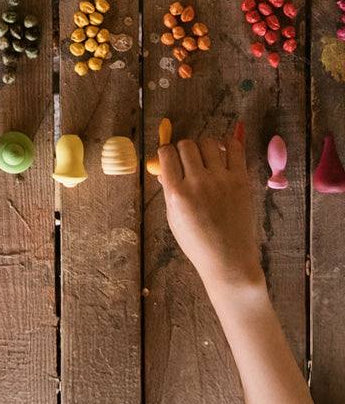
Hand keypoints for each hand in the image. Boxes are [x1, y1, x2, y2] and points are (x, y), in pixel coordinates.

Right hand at [158, 135, 263, 295]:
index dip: (166, 152)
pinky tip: (222, 150)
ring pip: (207, 143)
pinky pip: (234, 148)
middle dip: (183, 149)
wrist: (229, 261)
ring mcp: (220, 181)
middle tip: (187, 160)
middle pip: (186, 145)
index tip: (169, 157)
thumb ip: (168, 191)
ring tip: (205, 158)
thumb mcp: (174, 219)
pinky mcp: (240, 181)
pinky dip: (227, 143)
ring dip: (202, 147)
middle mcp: (197, 183)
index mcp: (177, 194)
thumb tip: (163, 168)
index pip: (166, 153)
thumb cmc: (198, 244)